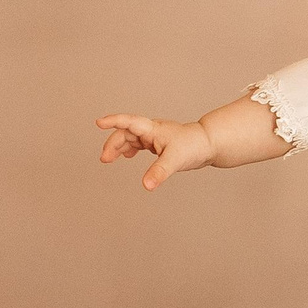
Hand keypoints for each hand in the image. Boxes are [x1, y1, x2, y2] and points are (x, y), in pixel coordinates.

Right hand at [95, 114, 214, 189]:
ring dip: (119, 147)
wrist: (208, 144)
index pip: (129, 122)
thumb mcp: (175, 160)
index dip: (113, 121)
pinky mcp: (158, 143)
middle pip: (125, 133)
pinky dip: (130, 149)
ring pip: (130, 138)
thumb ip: (159, 173)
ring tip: (109, 159)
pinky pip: (138, 143)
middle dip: (113, 144)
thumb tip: (145, 185)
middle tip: (104, 159)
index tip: (98, 122)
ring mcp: (154, 136)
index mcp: (153, 129)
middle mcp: (151, 130)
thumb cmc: (194, 145)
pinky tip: (127, 157)